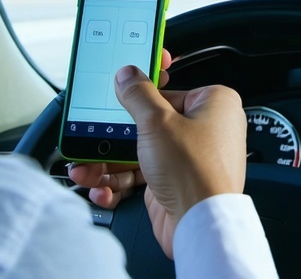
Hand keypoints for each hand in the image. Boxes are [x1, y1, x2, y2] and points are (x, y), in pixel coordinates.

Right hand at [69, 51, 247, 258]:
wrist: (199, 224)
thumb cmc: (196, 173)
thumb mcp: (157, 122)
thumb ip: (138, 95)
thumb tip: (128, 75)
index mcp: (214, 104)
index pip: (168, 91)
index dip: (139, 97)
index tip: (117, 98)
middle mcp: (206, 129)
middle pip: (150, 123)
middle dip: (115, 136)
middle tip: (93, 137)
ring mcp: (190, 158)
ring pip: (141, 152)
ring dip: (110, 163)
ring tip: (86, 169)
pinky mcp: (175, 182)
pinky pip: (143, 175)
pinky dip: (120, 181)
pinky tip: (103, 187)